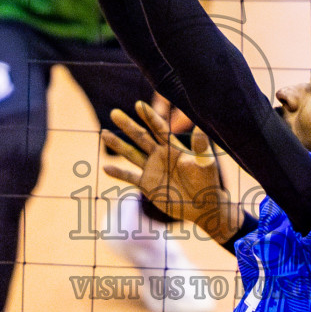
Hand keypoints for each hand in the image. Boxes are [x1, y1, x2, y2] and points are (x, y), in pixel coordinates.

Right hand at [101, 101, 237, 243]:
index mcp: (173, 147)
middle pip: (141, 137)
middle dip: (128, 126)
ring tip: (103, 134)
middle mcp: (160, 155)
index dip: (149, 117)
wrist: (202, 206)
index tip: (139, 104)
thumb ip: (200, 146)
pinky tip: (105, 168)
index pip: (159, 129)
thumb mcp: (205, 163)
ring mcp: (152, 169)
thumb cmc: (207, 182)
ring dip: (118, 145)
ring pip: (131, 154)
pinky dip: (118, 173)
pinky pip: (129, 177)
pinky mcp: (147, 185)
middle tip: (114, 113)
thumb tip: (202, 127)